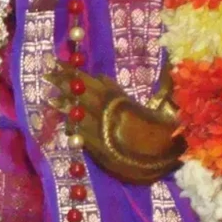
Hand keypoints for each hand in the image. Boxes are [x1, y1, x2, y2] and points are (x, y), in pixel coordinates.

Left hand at [46, 63, 185, 183]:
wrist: (174, 158)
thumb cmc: (167, 126)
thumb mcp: (145, 100)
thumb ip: (119, 91)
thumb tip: (101, 78)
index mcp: (118, 103)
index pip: (88, 84)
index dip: (71, 74)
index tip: (56, 63)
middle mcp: (108, 119)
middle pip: (79, 99)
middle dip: (62, 86)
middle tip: (46, 76)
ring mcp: (104, 137)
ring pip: (78, 119)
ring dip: (65, 109)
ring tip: (50, 99)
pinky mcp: (103, 155)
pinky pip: (85, 139)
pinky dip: (76, 130)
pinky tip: (67, 124)